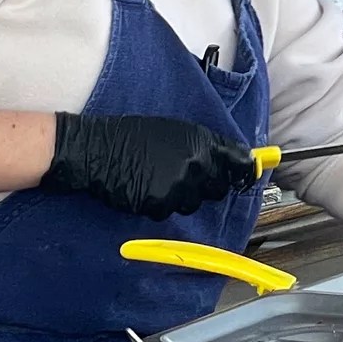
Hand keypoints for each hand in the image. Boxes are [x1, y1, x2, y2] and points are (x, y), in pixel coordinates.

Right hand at [38, 113, 258, 219]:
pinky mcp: (160, 204)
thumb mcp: (174, 130)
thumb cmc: (132, 136)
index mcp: (201, 143)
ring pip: (193, 203)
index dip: (244, 172)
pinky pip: (169, 211)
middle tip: (183, 177)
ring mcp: (179, 186)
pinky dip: (159, 204)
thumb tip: (232, 160)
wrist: (96, 149)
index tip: (246, 177)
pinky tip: (144, 189)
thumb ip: (204, 145)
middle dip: (205, 186)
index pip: (238, 162)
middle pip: (218, 189)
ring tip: (157, 179)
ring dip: (181, 196)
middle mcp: (196, 165)